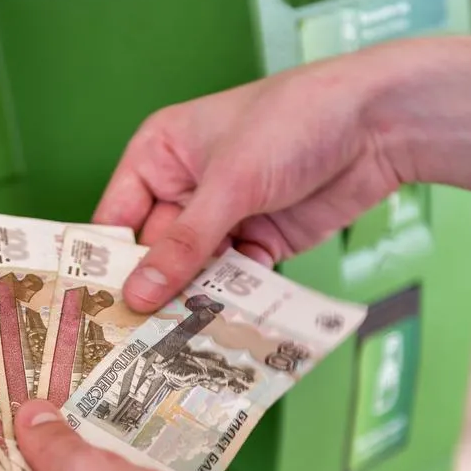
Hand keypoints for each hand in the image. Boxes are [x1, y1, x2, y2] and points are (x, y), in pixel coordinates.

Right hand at [92, 36, 470, 311]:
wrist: (380, 124)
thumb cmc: (293, 122)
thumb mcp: (230, 183)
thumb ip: (183, 244)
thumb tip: (136, 294)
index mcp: (160, 154)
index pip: (117, 215)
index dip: (103, 262)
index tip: (91, 312)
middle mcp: (186, 187)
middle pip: (154, 252)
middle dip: (151, 292)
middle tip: (132, 344)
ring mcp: (225, 216)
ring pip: (195, 272)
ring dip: (191, 302)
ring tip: (171, 348)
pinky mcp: (263, 241)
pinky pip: (235, 281)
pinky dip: (231, 303)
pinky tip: (221, 332)